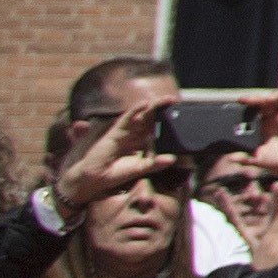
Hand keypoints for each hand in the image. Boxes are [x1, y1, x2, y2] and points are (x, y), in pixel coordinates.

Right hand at [52, 100, 169, 213]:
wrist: (96, 178)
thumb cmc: (118, 172)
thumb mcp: (140, 169)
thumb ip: (155, 164)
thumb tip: (172, 159)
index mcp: (143, 141)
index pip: (158, 127)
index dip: (168, 119)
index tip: (182, 112)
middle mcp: (135, 134)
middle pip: (152, 118)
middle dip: (163, 108)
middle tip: (176, 100)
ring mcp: (126, 131)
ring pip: (142, 115)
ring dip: (154, 107)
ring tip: (167, 99)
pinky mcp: (115, 132)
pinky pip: (126, 119)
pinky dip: (134, 111)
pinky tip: (143, 104)